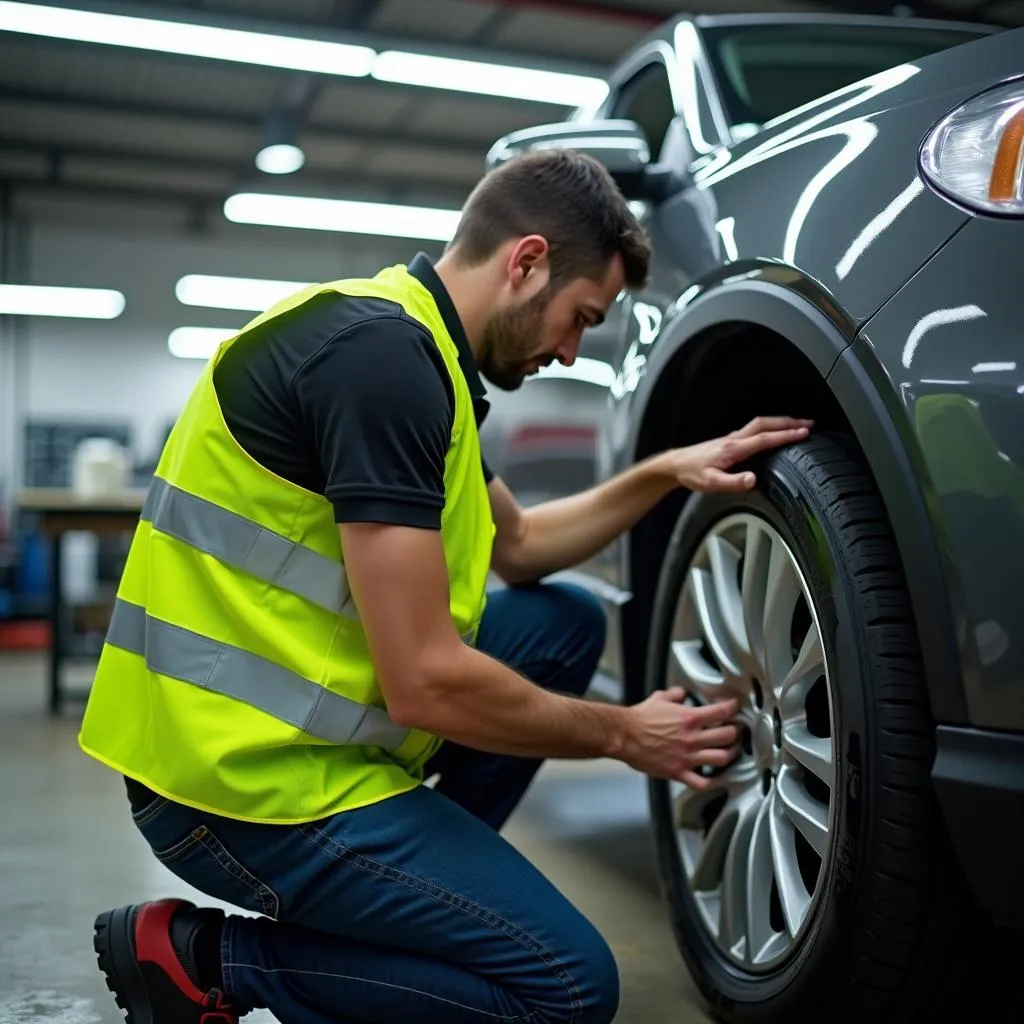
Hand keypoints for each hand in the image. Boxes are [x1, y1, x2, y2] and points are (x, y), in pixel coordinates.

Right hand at [619, 688, 740, 787]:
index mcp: (690, 718)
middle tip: (735, 730)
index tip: (734, 707)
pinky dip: (711, 782)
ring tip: (729, 752)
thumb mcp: (659, 698)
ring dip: (730, 755)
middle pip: (728, 736)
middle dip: (735, 732)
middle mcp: (693, 738)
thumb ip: (675, 694)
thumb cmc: (640, 718)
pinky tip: (713, 778)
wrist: (624, 735)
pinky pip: (702, 783)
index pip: (722, 711)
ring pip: (722, 758)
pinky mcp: (679, 772)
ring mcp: (688, 757)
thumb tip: (682, 693)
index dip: (733, 708)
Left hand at [666, 416, 812, 492]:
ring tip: (797, 426)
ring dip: (780, 423)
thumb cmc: (692, 473)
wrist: (676, 465)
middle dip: (789, 423)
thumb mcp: (711, 483)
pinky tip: (773, 433)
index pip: (765, 439)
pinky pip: (754, 429)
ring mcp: (732, 438)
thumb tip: (753, 479)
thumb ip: (733, 483)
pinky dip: (769, 427)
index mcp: (733, 448)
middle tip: (808, 424)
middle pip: (766, 424)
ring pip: (760, 424)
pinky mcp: (730, 441)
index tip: (804, 433)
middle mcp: (734, 439)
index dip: (785, 435)